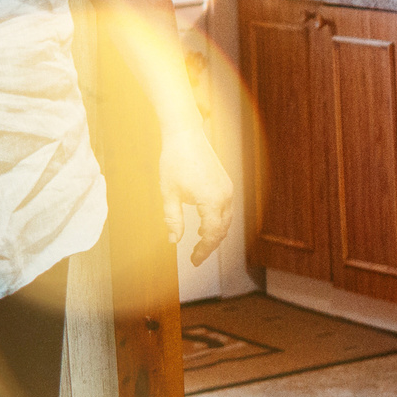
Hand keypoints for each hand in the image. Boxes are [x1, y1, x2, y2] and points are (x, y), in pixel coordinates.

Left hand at [159, 123, 234, 263]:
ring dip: (214, 234)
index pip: (211, 235)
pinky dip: (218, 221)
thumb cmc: (174, 162)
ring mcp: (228, 190)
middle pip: (222, 230)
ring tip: (200, 244)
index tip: (193, 262)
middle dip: (210, 245)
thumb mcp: (169, 194)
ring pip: (226, 221)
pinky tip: (204, 224)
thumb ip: (173, 220)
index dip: (203, 251)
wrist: (185, 135)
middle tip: (195, 257)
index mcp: (212, 201)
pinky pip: (226, 209)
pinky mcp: (226, 184)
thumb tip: (174, 241)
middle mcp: (225, 197)